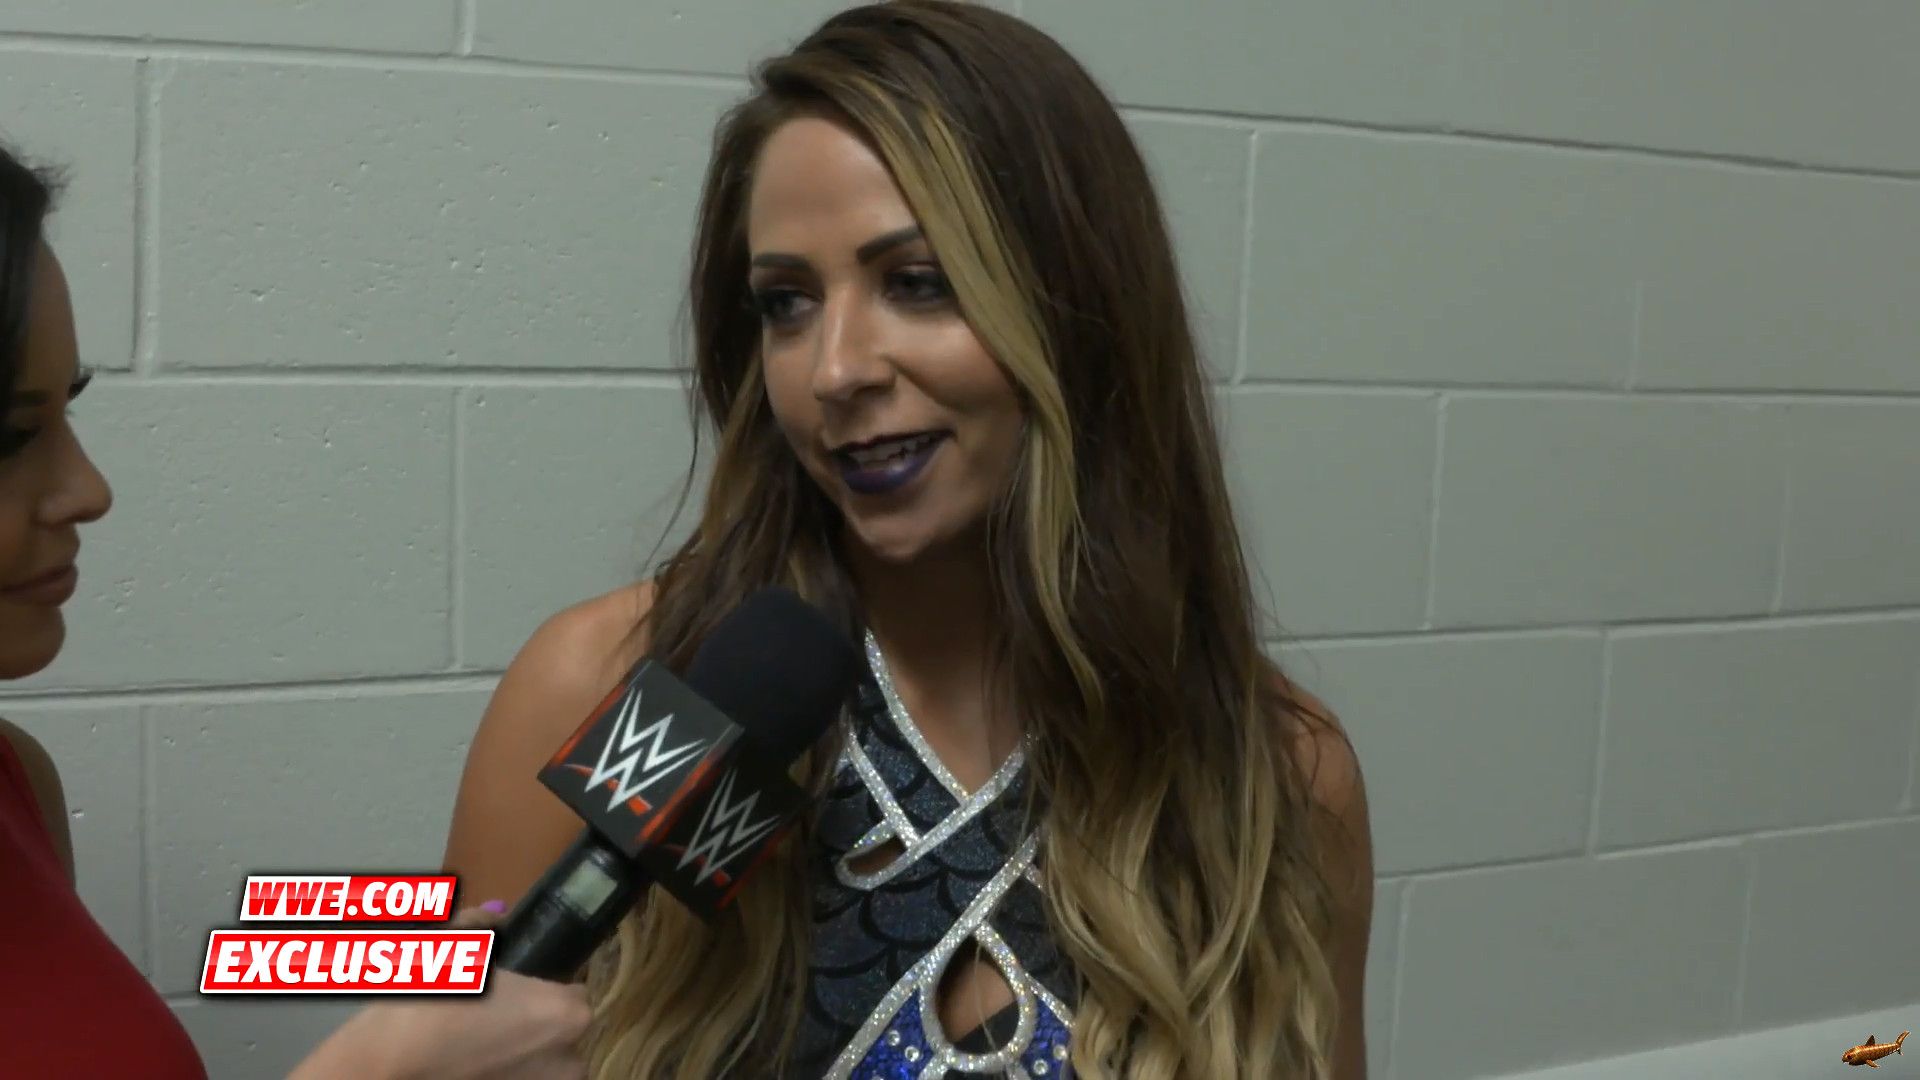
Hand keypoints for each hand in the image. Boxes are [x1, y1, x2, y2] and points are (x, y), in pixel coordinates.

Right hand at [290, 903, 589, 1079]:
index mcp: (567, 1014)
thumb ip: (482, 924)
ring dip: (518, 1053)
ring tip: (472, 1040)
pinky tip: (466, 1064)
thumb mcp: (454, 947)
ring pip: (540, 1065)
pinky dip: (500, 1074)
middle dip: (533, 1024)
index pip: (574, 994)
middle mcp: (567, 1060)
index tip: (514, 989)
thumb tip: (495, 915)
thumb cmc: (428, 1005)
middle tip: (489, 1015)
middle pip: (560, 1033)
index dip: (542, 989)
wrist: (384, 1067)